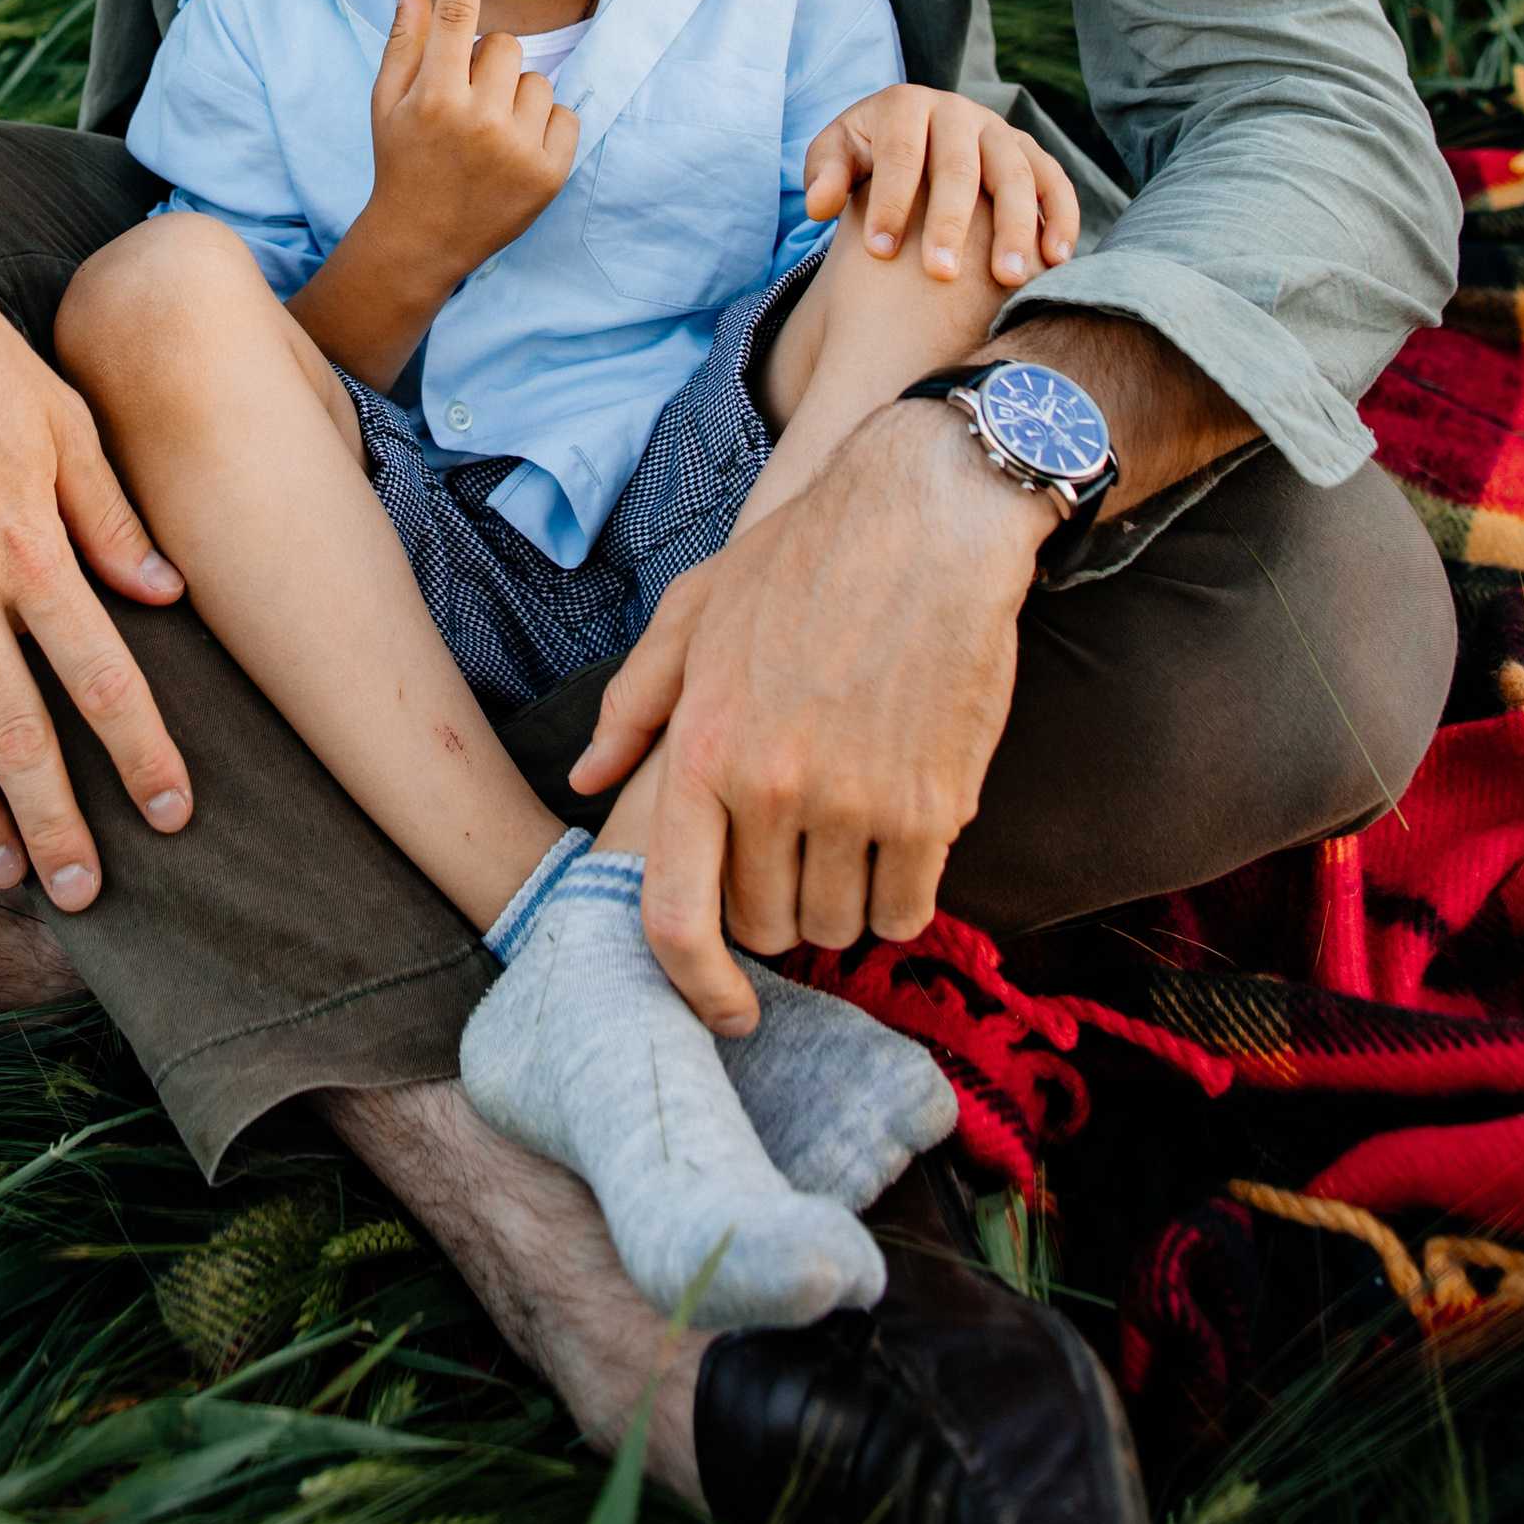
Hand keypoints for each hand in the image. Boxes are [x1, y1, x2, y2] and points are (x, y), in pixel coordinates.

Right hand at [364, 0, 581, 295]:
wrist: (422, 241)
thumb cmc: (402, 161)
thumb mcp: (388, 103)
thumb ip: (404, 42)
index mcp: (434, 99)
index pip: (454, 20)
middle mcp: (478, 122)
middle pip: (505, 46)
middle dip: (488, 64)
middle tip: (466, 102)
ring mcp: (518, 150)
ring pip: (538, 81)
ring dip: (517, 98)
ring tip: (490, 134)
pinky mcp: (550, 174)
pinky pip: (566, 115)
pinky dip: (546, 128)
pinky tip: (516, 153)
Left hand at [568, 402, 1046, 1022]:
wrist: (929, 516)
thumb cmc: (802, 559)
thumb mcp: (695, 613)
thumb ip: (634, 704)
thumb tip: (589, 779)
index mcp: (703, 748)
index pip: (677, 917)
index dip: (694, 985)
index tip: (723, 1007)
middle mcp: (773, 786)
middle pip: (770, 928)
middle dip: (779, 908)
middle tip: (796, 853)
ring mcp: (856, 801)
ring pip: (842, 927)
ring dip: (843, 902)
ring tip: (849, 835)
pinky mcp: (934, 805)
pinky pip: (910, 909)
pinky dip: (903, 895)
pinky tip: (900, 838)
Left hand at [805, 86, 1078, 294]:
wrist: (914, 136)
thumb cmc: (868, 155)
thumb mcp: (838, 155)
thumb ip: (825, 175)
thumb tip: (820, 204)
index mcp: (906, 105)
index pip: (900, 155)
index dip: (890, 201)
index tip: (880, 253)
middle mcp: (958, 112)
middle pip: (959, 167)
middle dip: (950, 221)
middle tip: (941, 273)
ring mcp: (1000, 131)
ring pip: (1015, 175)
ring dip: (1016, 227)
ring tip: (1008, 278)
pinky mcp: (1030, 153)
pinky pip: (1054, 181)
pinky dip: (1061, 217)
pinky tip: (1056, 261)